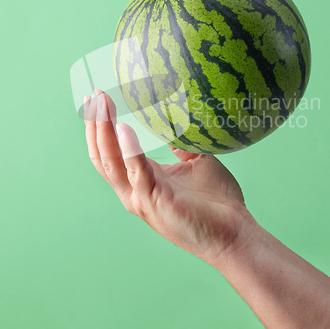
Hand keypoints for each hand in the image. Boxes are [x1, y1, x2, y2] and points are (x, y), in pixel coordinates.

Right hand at [84, 89, 260, 266]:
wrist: (235, 233)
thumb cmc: (217, 202)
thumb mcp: (195, 164)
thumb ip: (180, 147)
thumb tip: (176, 124)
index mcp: (142, 181)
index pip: (110, 152)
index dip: (100, 127)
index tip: (99, 99)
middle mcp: (135, 191)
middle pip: (102, 155)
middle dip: (95, 125)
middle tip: (94, 95)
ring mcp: (142, 198)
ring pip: (110, 163)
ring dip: (103, 132)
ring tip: (102, 104)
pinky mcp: (156, 202)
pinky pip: (137, 172)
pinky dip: (128, 149)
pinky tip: (123, 128)